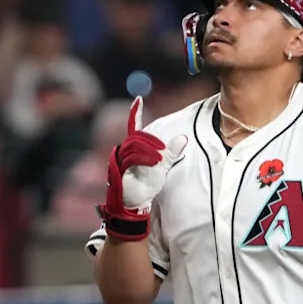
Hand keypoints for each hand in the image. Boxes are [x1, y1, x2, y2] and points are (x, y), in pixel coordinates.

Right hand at [97, 96, 186, 240]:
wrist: (133, 203)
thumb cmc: (146, 185)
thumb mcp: (163, 167)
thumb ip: (171, 153)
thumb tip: (183, 139)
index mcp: (133, 148)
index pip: (133, 127)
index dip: (135, 113)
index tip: (138, 99)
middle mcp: (124, 151)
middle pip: (137, 137)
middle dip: (152, 142)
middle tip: (163, 152)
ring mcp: (120, 159)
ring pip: (135, 146)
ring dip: (150, 151)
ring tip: (159, 160)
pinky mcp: (119, 169)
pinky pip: (132, 157)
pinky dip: (145, 158)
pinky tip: (154, 162)